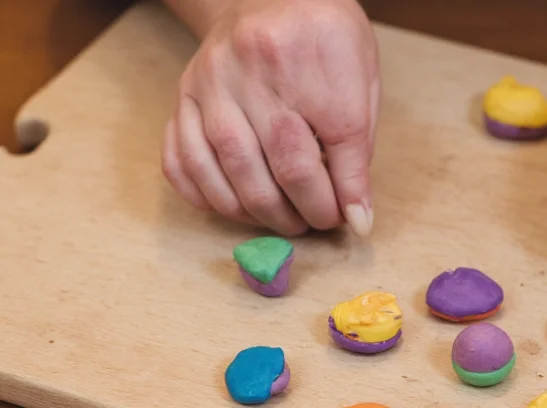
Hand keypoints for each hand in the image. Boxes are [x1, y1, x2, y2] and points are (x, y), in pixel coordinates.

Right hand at [161, 0, 379, 236]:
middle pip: (280, 165)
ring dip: (258, 213)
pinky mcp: (183, 95)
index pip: (335, 143)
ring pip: (228, 170)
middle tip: (315, 222)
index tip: (348, 219)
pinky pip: (180, 160)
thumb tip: (357, 215)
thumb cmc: (323, 40)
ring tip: (282, 220)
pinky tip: (232, 205)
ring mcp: (211, 81)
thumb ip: (358, 147)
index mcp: (313, 56)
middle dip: (303, 211)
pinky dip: (205, 196)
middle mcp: (255, 67)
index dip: (342, 196)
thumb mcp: (360, 78)